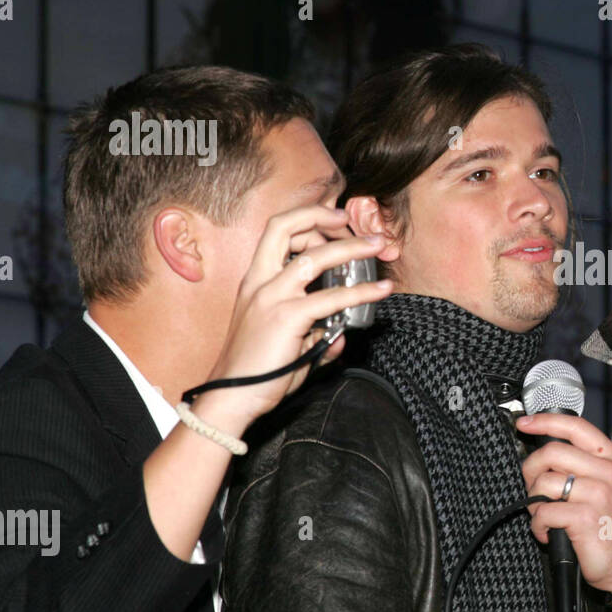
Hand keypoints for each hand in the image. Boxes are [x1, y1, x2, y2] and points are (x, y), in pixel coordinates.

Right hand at [201, 205, 395, 428]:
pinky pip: (331, 298)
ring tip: (378, 245)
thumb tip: (340, 337)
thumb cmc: (255, 371)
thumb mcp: (286, 343)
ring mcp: (272, 296)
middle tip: (352, 221)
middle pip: (284, 226)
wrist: (232, 397)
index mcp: (255, 281)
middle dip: (320, 215)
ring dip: (351, 247)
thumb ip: (314, 335)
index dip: (307, 220)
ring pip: (314, 256)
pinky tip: (380, 290)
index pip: (278, 232)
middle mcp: (260, 281)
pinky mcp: (287, 317)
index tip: (335, 224)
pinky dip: (361, 291)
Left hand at [516, 413, 611, 597]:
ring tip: (543, 515)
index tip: (525, 423)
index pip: (575, 427)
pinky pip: (544, 511)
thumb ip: (584, 464)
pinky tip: (548, 532)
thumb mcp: (609, 484)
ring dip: (534, 501)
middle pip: (552, 452)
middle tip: (535, 489)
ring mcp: (598, 494)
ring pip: (544, 482)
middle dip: (531, 470)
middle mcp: (607, 471)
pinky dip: (538, 525)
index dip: (545, 422)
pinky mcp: (585, 518)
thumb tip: (546, 453)